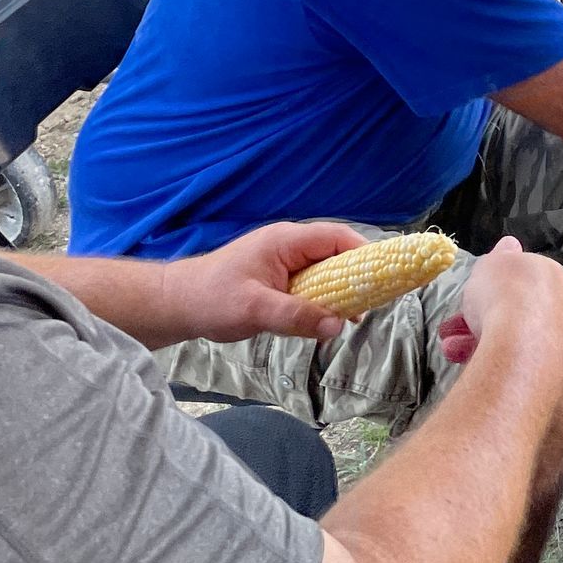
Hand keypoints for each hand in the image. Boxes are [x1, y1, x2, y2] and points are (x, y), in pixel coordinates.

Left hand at [168, 221, 367, 345]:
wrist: (178, 304)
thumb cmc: (211, 299)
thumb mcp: (255, 309)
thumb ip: (296, 315)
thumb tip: (337, 325)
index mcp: (285, 241)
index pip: (336, 237)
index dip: (363, 252)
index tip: (383, 275)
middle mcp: (289, 246)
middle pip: (336, 253)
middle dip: (357, 275)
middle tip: (373, 301)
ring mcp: (284, 263)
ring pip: (325, 270)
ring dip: (341, 290)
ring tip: (356, 315)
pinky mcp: (279, 279)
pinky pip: (312, 284)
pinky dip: (324, 299)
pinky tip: (330, 320)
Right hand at [438, 238, 562, 393]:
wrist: (524, 357)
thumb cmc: (508, 302)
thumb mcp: (496, 265)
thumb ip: (502, 259)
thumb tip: (510, 247)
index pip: (527, 295)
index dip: (492, 297)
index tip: (467, 305)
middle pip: (521, 328)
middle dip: (481, 328)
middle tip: (451, 335)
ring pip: (521, 360)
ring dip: (482, 353)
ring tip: (451, 355)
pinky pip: (525, 388)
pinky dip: (500, 382)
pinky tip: (476, 383)